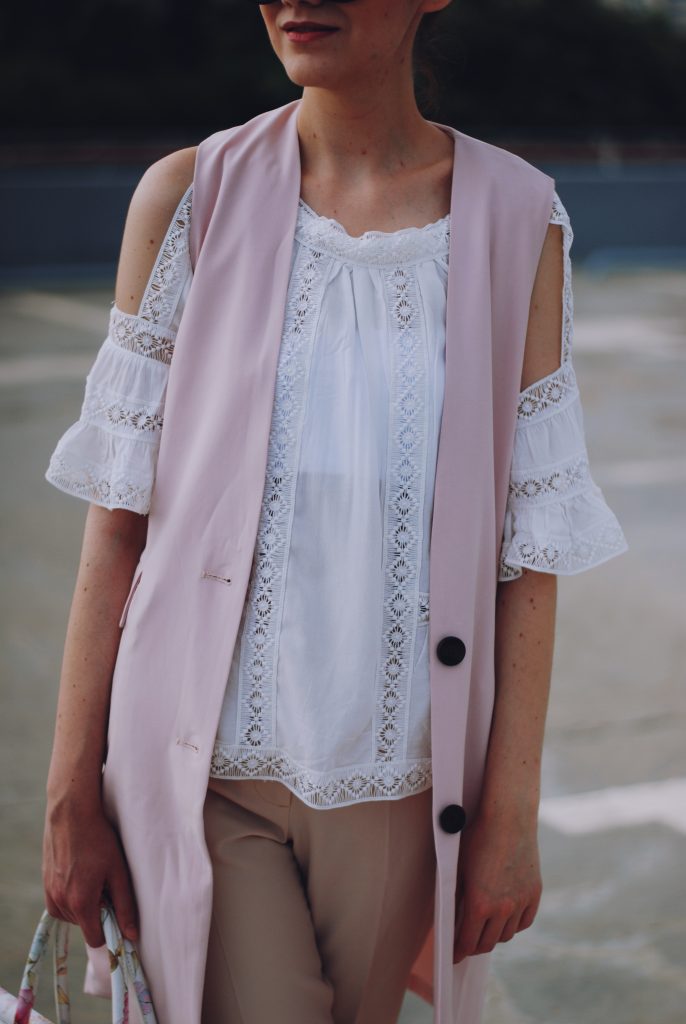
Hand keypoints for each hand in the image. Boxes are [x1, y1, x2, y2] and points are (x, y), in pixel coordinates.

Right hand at [42, 797, 138, 948]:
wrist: (72, 814)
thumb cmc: (99, 840)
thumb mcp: (118, 872)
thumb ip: (125, 906)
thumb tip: (131, 935)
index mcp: (80, 902)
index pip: (95, 939)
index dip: (109, 931)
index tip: (118, 913)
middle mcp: (61, 902)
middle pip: (84, 926)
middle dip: (97, 912)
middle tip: (105, 884)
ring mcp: (50, 893)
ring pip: (72, 916)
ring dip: (84, 905)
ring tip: (92, 876)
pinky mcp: (45, 884)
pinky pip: (60, 904)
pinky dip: (71, 897)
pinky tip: (80, 876)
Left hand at [452, 809, 541, 963]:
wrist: (509, 818)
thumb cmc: (478, 837)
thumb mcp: (459, 867)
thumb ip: (456, 896)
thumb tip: (452, 916)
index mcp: (479, 903)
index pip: (467, 941)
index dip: (459, 951)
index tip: (454, 956)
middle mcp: (502, 908)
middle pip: (487, 942)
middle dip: (475, 946)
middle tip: (468, 943)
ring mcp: (521, 902)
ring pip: (506, 934)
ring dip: (494, 935)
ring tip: (486, 929)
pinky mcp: (534, 894)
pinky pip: (524, 922)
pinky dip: (514, 925)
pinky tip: (507, 919)